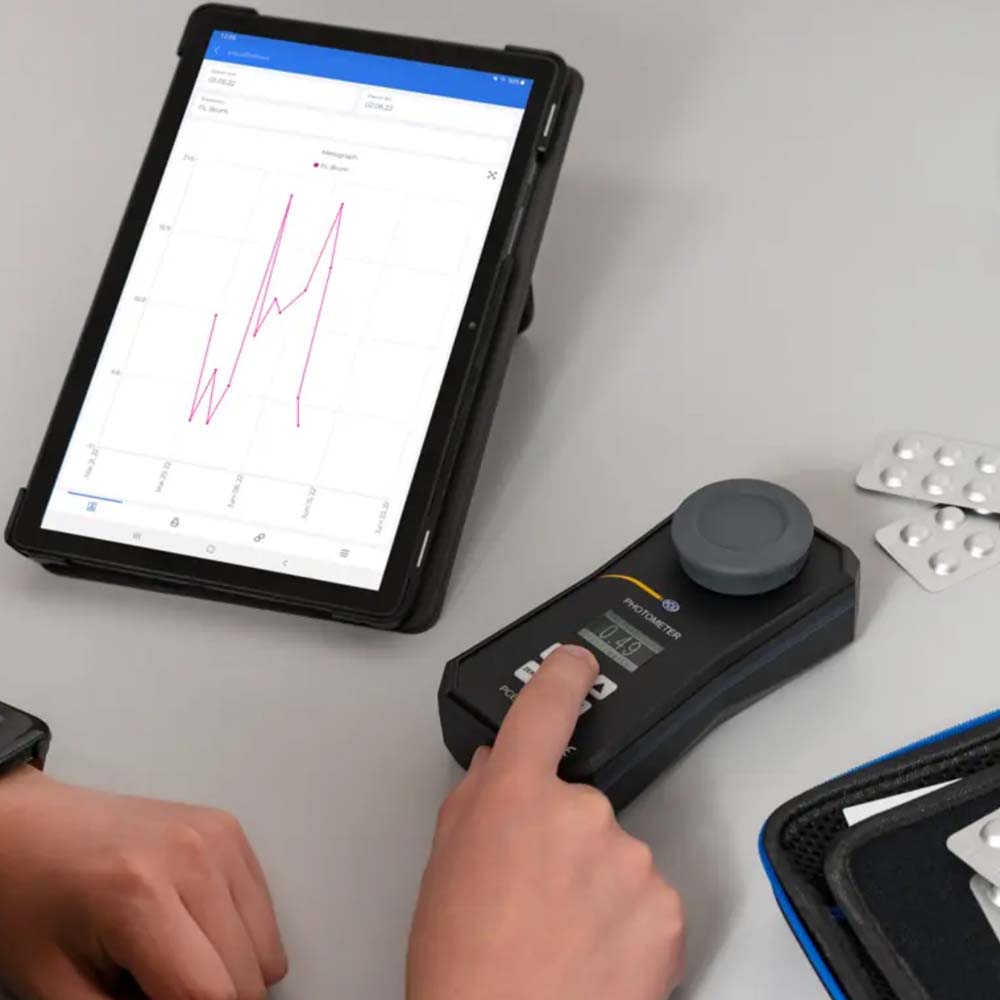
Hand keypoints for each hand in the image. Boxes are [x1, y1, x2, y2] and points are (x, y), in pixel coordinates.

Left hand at [0, 766, 286, 999]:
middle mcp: (193, 856)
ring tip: (172, 962)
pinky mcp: (229, 829)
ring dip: (229, 974)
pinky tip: (188, 931)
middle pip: (247, 975)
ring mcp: (218, 837)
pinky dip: (238, 940)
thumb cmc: (28, 902)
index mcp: (140, 896)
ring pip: (266, 951)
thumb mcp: (54, 987)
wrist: (25, 827)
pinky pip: (264, 914)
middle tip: (155, 992)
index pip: (209, 993)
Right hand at [407, 645, 684, 999]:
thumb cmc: (463, 969)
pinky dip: (628, 922)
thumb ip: (475, 802)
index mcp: (517, 796)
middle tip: (536, 897)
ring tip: (562, 938)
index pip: (545, 707)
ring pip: (617, 855)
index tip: (578, 662)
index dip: (563, 674)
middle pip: (581, 804)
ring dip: (598, 884)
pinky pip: (648, 897)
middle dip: (564, 839)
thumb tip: (496, 768)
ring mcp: (630, 858)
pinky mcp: (666, 906)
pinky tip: (595, 955)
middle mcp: (581, 813)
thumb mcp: (445, 869)